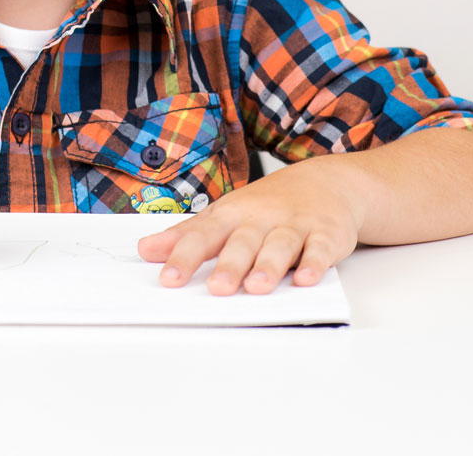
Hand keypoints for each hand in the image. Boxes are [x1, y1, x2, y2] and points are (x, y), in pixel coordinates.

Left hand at [136, 155, 364, 294]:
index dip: (186, 256)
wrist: (326, 182)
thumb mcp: (224, 213)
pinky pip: (320, 250)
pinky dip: (315, 264)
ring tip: (256, 288)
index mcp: (232, 214)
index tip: (169, 278)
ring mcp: (295, 225)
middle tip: (216, 289)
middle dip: (230, 265)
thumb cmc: (266, 205)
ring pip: (280, 246)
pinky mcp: (327, 235)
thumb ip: (187, 235)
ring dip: (269, 266)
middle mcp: (262, 218)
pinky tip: (306, 279)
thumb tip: (145, 250)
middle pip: (243, 242)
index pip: (204, 236)